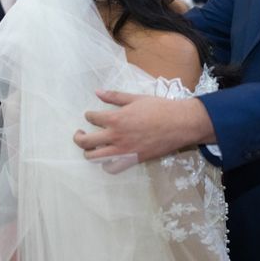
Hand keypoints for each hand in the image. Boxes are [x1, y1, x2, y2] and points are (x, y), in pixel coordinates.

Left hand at [73, 91, 215, 167]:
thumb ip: (115, 96)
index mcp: (116, 118)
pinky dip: (105, 165)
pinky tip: (107, 158)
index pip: (92, 118)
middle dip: (79, 137)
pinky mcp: (132, 159)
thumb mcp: (137, 98)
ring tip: (91, 147)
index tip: (91, 115)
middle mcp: (116, 136)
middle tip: (80, 134)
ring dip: (88, 152)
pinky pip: (111, 168)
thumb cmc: (160, 108)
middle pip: (85, 142)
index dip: (89, 115)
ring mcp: (123, 150)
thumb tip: (98, 92)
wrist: (180, 123)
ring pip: (94, 157)